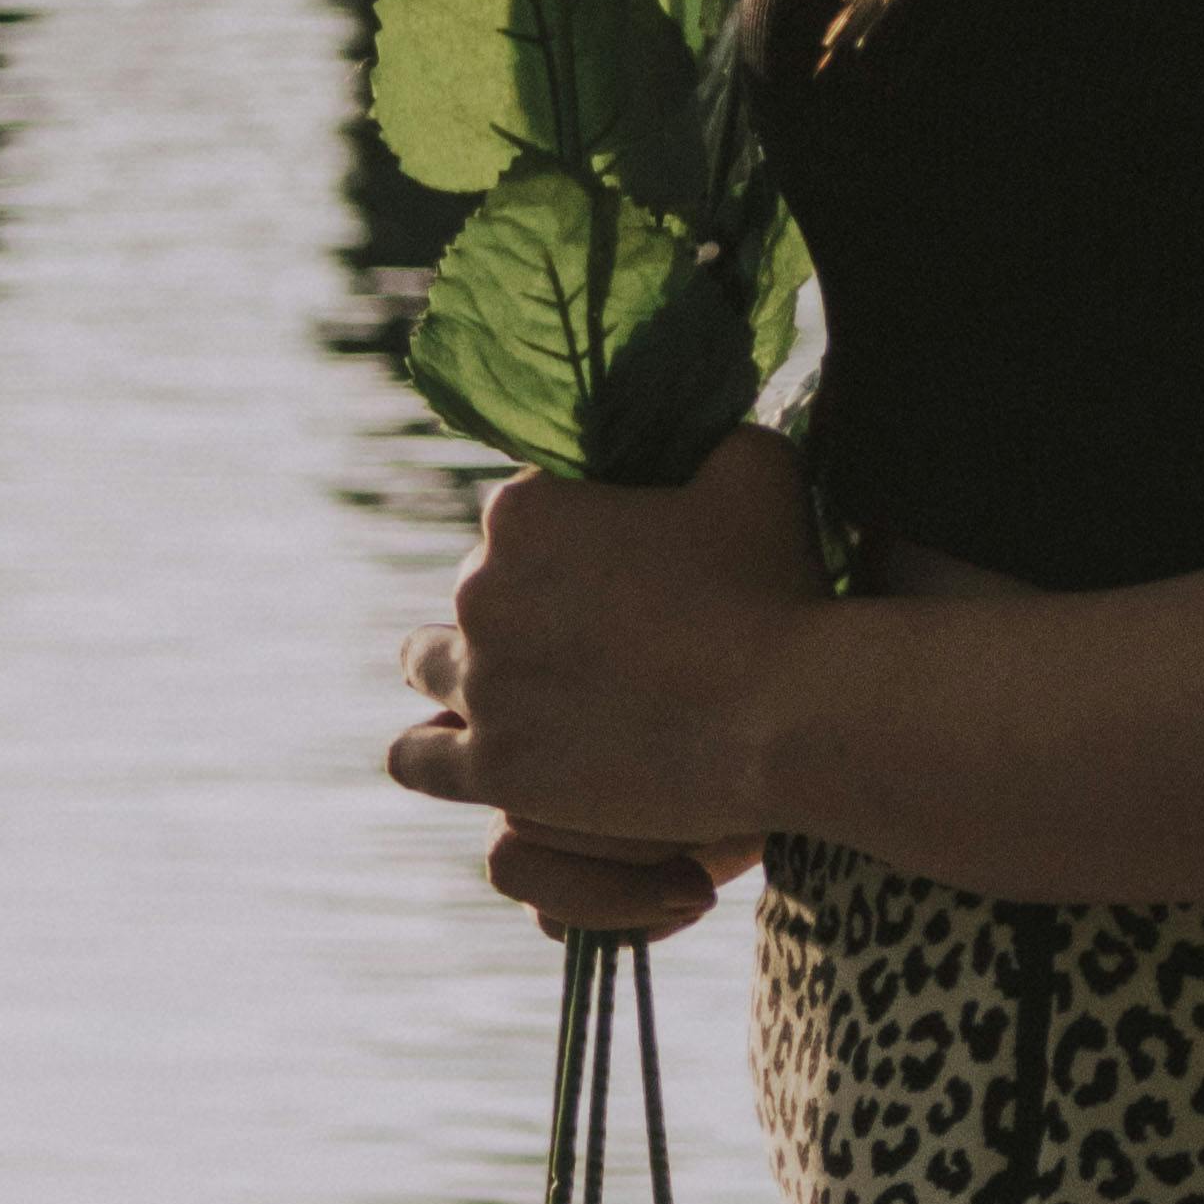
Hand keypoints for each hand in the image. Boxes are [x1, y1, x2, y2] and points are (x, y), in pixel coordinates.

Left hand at [388, 423, 824, 931]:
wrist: (785, 717)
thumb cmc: (775, 588)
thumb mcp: (755, 470)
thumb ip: (711, 441)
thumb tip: (705, 436)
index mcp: (524, 509)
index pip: (525, 509)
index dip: (572, 533)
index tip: (619, 562)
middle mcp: (479, 589)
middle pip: (481, 587)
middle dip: (528, 603)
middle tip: (600, 634)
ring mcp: (481, 684)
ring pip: (430, 665)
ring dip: (463, 667)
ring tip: (512, 685)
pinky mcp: (493, 767)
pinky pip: (418, 759)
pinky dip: (435, 750)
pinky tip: (462, 750)